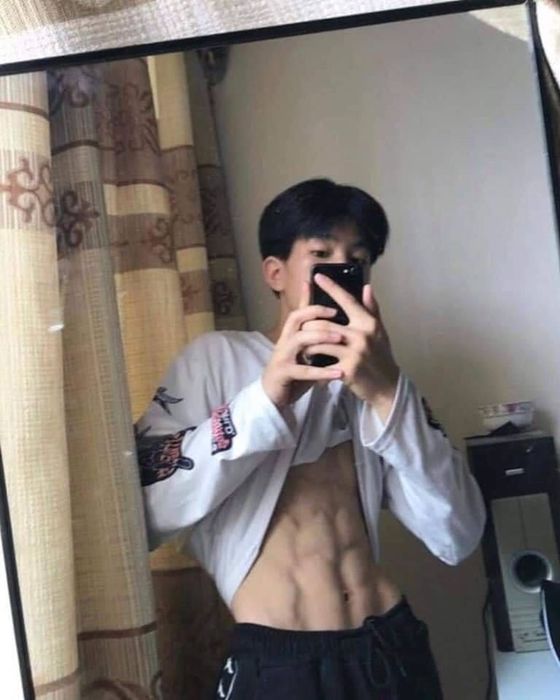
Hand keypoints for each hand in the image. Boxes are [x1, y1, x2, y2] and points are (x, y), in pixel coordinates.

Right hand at [262, 282, 344, 407]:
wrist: (272, 396)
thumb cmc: (293, 373)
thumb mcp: (305, 354)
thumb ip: (317, 341)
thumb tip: (336, 329)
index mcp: (290, 335)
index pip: (299, 312)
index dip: (311, 302)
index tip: (329, 300)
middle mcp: (284, 342)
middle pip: (295, 318)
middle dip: (315, 313)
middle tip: (336, 314)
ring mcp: (282, 356)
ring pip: (299, 340)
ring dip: (320, 336)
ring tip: (340, 338)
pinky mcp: (283, 373)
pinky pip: (303, 370)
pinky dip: (322, 372)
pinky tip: (339, 373)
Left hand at [302, 273, 399, 418]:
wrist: (387, 386)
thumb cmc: (381, 356)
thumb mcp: (379, 332)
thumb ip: (371, 309)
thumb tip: (366, 287)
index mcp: (368, 323)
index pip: (347, 300)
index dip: (331, 287)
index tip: (316, 276)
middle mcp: (362, 335)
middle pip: (324, 323)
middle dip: (308, 325)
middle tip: (300, 327)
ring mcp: (354, 353)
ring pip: (319, 341)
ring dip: (307, 343)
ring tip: (302, 344)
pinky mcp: (347, 370)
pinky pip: (322, 362)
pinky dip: (313, 362)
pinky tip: (308, 362)